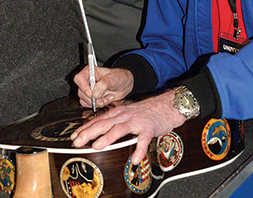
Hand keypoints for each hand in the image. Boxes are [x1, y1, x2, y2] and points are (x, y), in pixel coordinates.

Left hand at [70, 90, 185, 164]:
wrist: (167, 105)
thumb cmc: (146, 112)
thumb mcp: (127, 113)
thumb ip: (114, 121)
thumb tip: (98, 129)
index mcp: (119, 112)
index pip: (98, 120)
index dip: (85, 128)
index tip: (74, 136)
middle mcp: (125, 115)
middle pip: (104, 123)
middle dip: (89, 132)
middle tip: (77, 142)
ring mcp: (137, 121)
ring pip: (120, 128)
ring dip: (108, 137)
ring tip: (98, 146)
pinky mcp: (149, 128)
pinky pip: (143, 140)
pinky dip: (138, 149)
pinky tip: (134, 159)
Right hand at [74, 66, 133, 107]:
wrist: (125, 84)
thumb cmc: (119, 77)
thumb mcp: (112, 78)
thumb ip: (103, 85)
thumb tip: (94, 93)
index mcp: (90, 72)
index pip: (79, 79)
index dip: (83, 87)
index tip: (91, 93)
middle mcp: (88, 80)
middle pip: (81, 92)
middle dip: (93, 98)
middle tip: (103, 97)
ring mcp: (89, 89)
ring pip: (84, 100)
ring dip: (97, 102)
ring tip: (107, 98)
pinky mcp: (92, 97)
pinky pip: (88, 104)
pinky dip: (98, 105)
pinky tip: (106, 100)